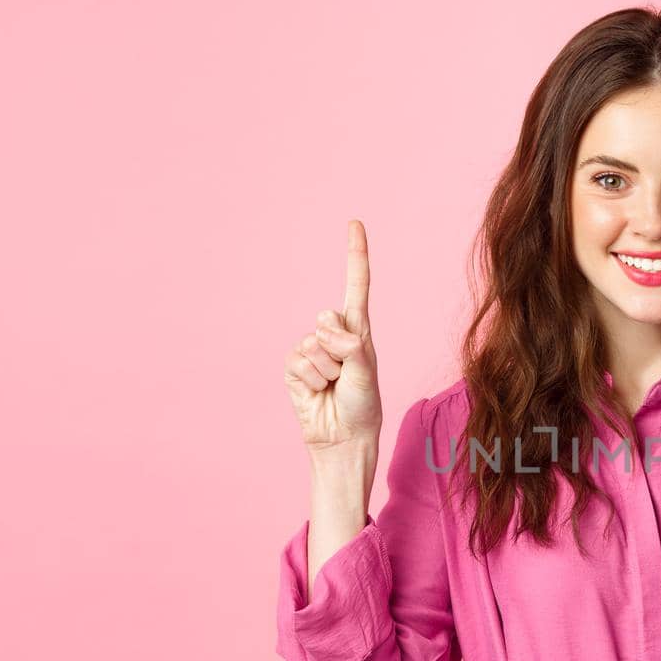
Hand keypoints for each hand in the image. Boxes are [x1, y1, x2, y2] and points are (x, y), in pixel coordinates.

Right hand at [283, 219, 383, 454]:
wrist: (342, 438)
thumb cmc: (362, 406)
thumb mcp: (366, 372)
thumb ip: (351, 345)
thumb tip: (326, 329)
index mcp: (359, 330)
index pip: (355, 286)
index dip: (354, 255)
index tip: (355, 223)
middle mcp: (335, 334)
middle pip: (327, 319)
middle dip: (338, 348)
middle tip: (346, 375)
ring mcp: (312, 349)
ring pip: (313, 344)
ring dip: (327, 371)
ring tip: (334, 387)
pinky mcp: (294, 366)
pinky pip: (298, 362)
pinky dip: (311, 380)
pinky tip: (318, 392)